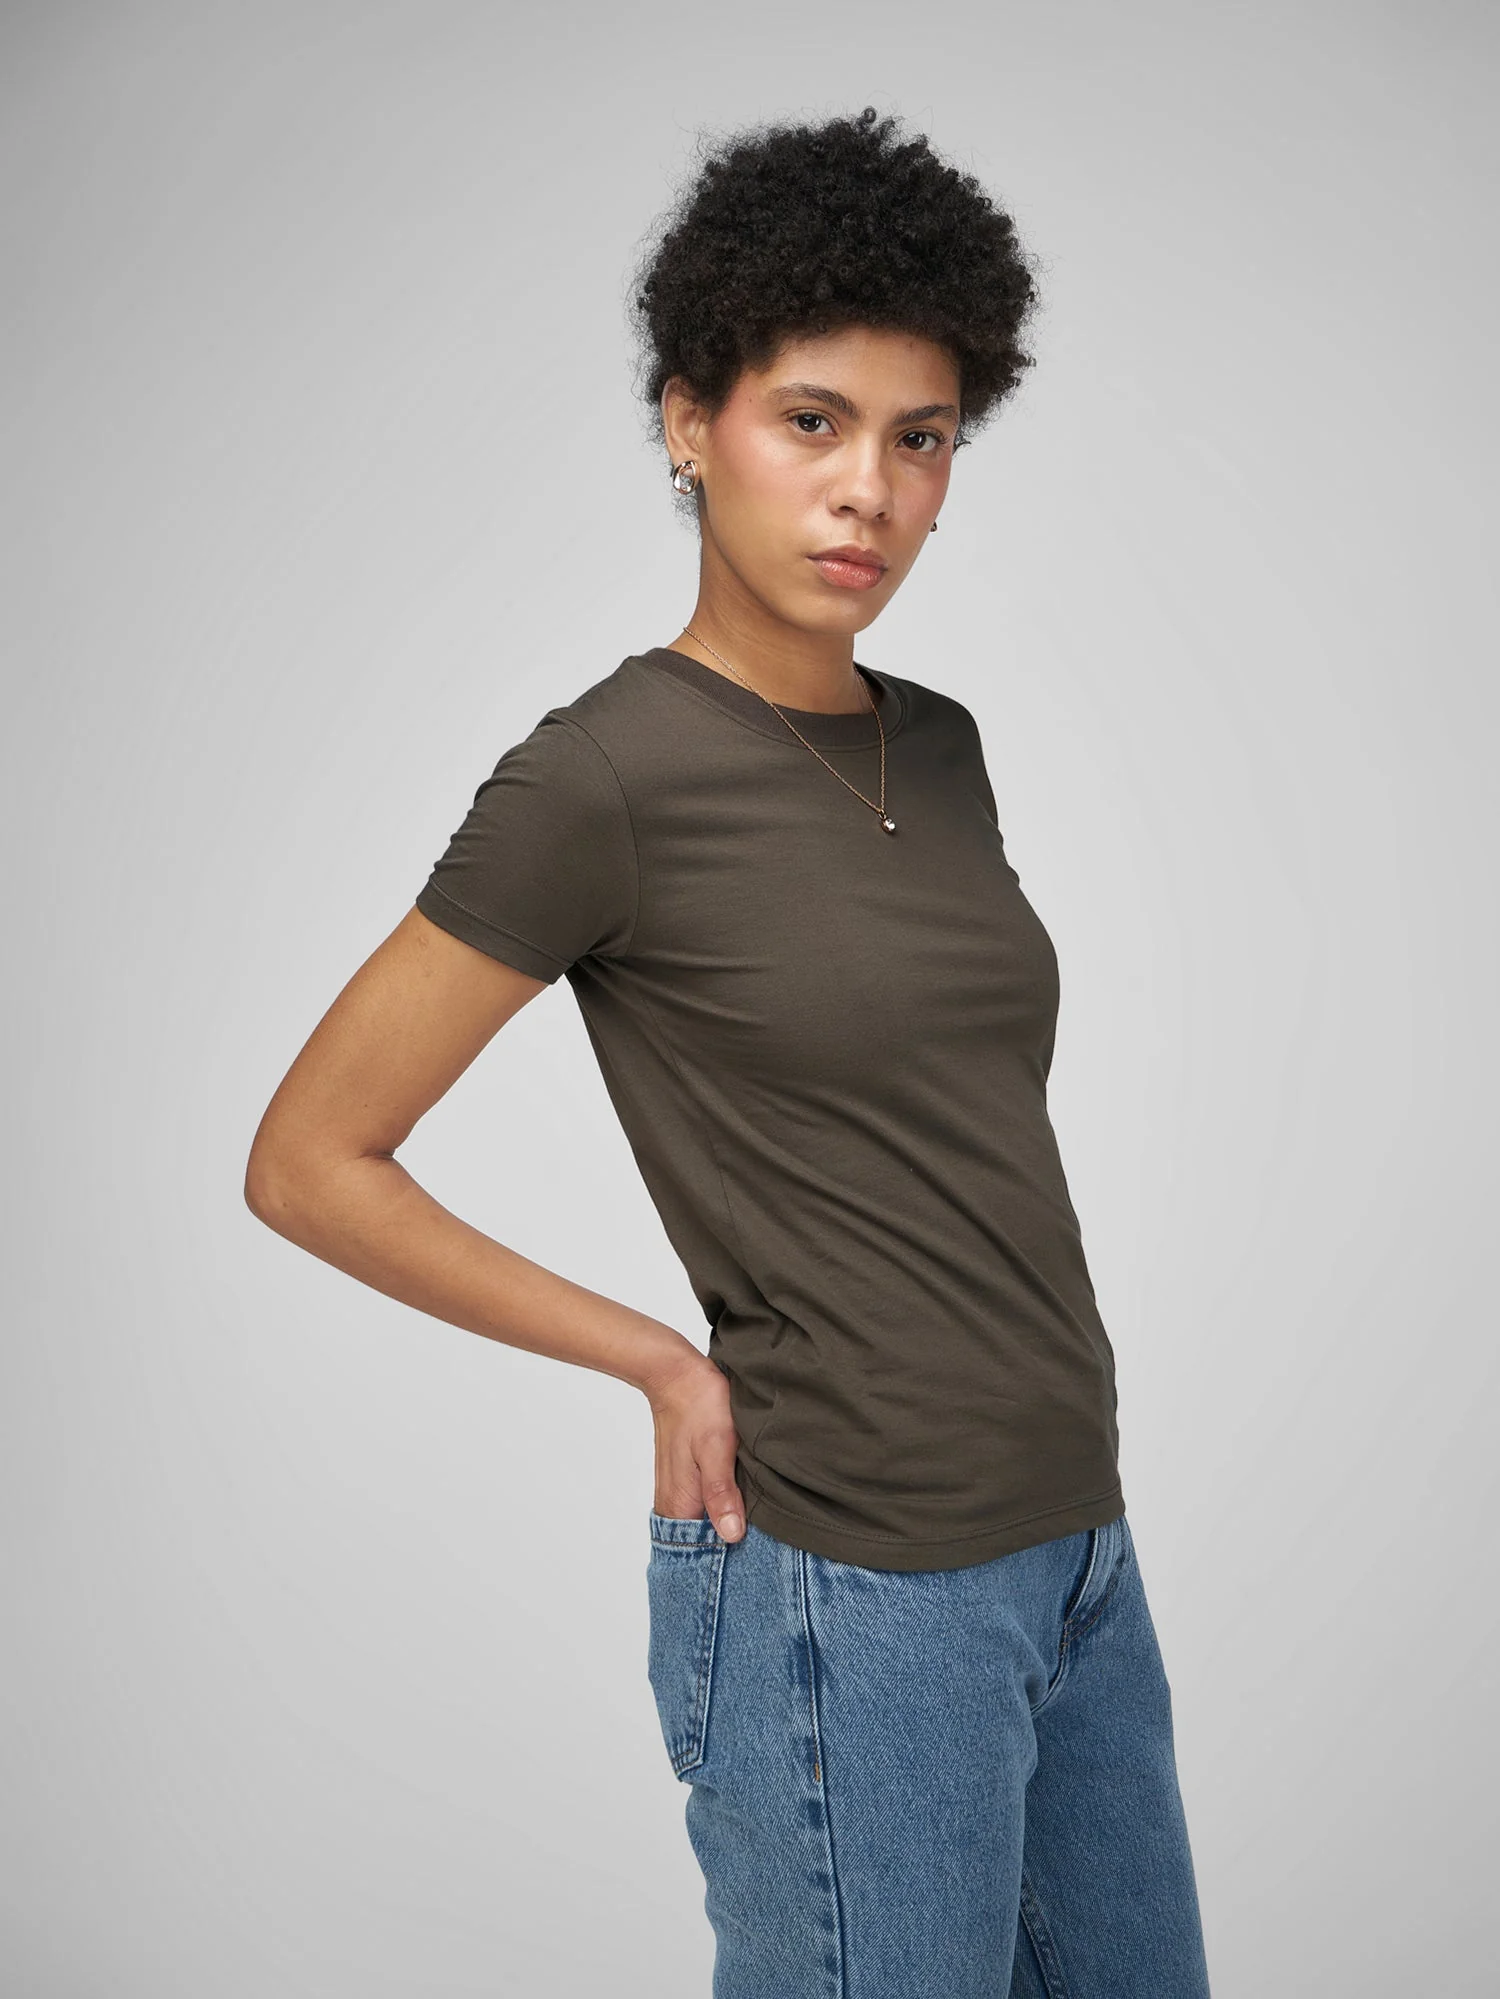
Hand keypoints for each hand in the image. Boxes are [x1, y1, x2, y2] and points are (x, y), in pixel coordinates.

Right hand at [646, 1348, 746, 1540]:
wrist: (677, 1375)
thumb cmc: (699, 1406)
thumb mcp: (716, 1447)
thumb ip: (721, 1492)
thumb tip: (731, 1535)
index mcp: (680, 1506)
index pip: (704, 1553)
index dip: (733, 1558)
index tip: (761, 1555)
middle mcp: (675, 1506)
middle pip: (708, 1541)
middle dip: (737, 1543)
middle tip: (772, 1539)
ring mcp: (681, 1495)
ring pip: (710, 1524)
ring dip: (734, 1523)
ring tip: (765, 1519)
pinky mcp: (689, 1482)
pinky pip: (709, 1507)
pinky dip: (728, 1507)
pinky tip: (748, 1499)